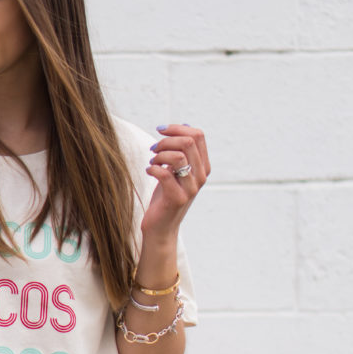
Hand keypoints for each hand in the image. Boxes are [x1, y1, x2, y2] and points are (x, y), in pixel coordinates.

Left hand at [142, 123, 210, 239]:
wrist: (161, 227)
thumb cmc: (166, 196)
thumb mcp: (175, 170)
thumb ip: (182, 151)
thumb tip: (186, 126)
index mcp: (203, 166)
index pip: (198, 136)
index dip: (177, 128)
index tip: (161, 130)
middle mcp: (201, 177)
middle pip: (188, 142)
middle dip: (166, 140)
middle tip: (153, 148)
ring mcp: (191, 189)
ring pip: (179, 157)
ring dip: (160, 154)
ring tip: (152, 161)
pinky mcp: (177, 199)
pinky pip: (165, 174)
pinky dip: (153, 169)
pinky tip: (149, 171)